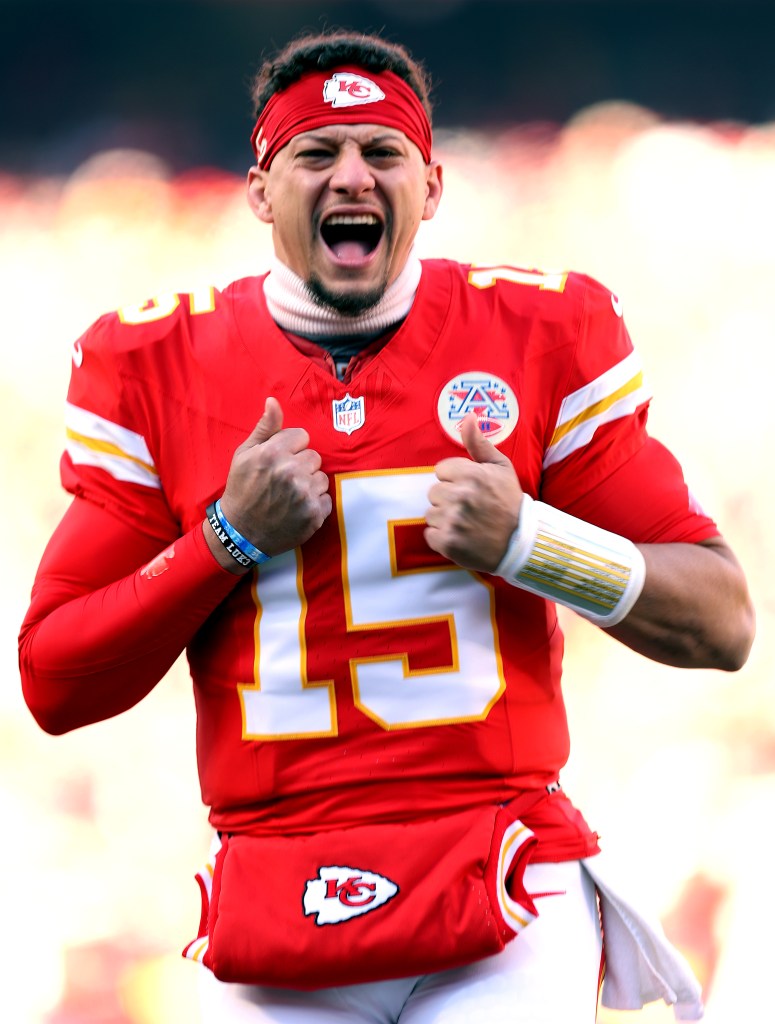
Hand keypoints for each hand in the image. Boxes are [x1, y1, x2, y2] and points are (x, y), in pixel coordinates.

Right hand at [216, 397, 331, 559]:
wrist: (240, 533)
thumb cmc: (241, 490)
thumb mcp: (244, 455)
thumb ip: (264, 428)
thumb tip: (273, 401)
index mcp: (273, 453)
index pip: (302, 436)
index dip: (291, 448)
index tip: (278, 461)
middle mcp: (291, 472)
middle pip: (314, 456)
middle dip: (301, 465)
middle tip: (283, 481)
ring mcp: (305, 494)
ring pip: (322, 477)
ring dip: (309, 485)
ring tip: (289, 496)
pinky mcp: (315, 514)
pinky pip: (326, 498)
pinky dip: (315, 504)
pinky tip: (296, 509)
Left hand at [424, 413, 523, 571]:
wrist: (520, 542)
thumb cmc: (509, 501)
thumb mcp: (501, 466)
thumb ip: (479, 442)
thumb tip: (468, 416)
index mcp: (470, 474)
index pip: (441, 470)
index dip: (455, 479)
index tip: (471, 489)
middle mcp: (459, 496)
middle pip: (434, 492)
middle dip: (448, 499)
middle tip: (470, 508)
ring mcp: (452, 521)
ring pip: (431, 514)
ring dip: (445, 519)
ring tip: (467, 523)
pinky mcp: (448, 543)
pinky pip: (431, 535)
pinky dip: (443, 538)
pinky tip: (462, 537)